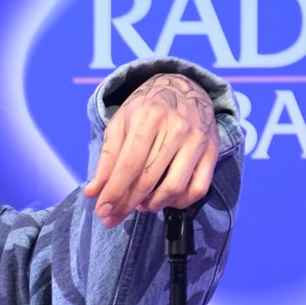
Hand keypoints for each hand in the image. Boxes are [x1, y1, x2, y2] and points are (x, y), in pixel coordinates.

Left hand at [83, 71, 219, 230]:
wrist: (184, 88)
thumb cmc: (147, 108)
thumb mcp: (121, 123)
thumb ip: (107, 158)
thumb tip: (93, 192)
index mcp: (150, 116)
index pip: (130, 164)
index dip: (114, 192)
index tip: (102, 211)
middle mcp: (178, 127)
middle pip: (149, 179)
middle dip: (127, 204)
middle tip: (112, 217)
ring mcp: (198, 140)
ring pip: (174, 188)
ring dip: (152, 205)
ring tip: (139, 204)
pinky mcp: (212, 152)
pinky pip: (197, 189)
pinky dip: (179, 202)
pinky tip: (164, 199)